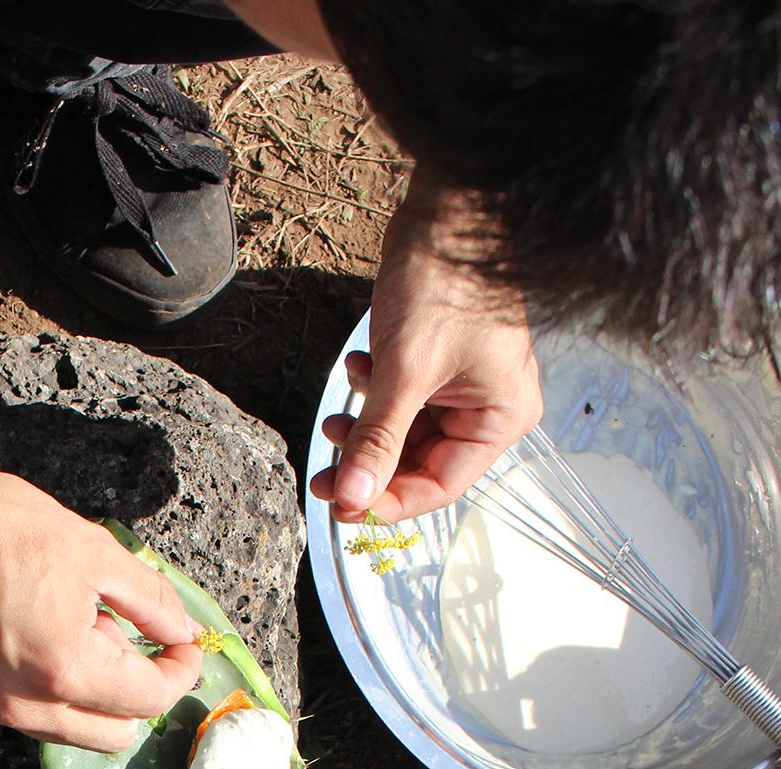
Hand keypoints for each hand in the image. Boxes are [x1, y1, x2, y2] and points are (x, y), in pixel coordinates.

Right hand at [0, 463, 201, 750]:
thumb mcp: (88, 548)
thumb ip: (147, 598)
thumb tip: (182, 631)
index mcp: (65, 667)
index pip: (150, 699)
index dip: (179, 669)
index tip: (181, 642)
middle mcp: (27, 705)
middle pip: (115, 734)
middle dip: (138, 692)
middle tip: (129, 635)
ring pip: (71, 729)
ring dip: (93, 692)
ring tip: (75, 626)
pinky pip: (30, 714)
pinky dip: (50, 687)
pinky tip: (36, 632)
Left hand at [309, 178, 541, 523]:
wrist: (451, 206)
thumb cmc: (447, 281)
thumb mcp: (404, 373)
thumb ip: (378, 440)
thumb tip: (354, 497)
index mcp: (501, 419)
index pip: (439, 486)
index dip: (387, 501)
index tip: (342, 505)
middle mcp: (491, 407)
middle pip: (421, 462)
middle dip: (370, 462)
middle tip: (325, 472)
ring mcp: (467, 384)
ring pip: (407, 431)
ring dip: (368, 427)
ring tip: (337, 419)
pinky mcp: (442, 360)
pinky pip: (405, 397)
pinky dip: (377, 392)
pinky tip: (360, 368)